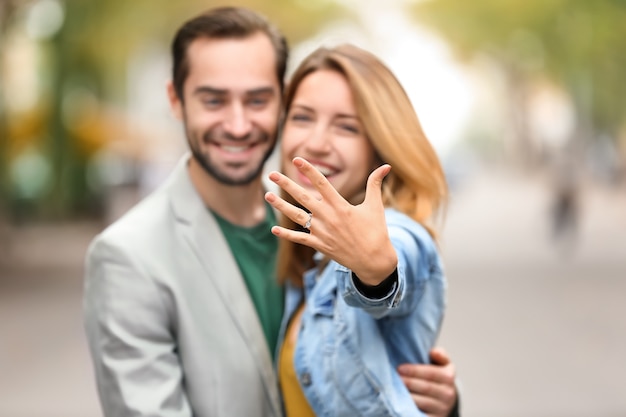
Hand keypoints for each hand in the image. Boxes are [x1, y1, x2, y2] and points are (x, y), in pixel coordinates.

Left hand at [264, 157, 396, 284]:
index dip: (309, 170)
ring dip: (281, 206)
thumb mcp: (375, 206)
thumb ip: (375, 184)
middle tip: (272, 173)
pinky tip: (274, 229)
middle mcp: (328, 217)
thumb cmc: (376, 231)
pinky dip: (287, 235)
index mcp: (341, 206)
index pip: (321, 183)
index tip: (297, 159)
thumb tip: (386, 165)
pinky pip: (300, 239)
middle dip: (286, 184)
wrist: (374, 261)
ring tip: (267, 195)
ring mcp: (322, 232)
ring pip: (297, 216)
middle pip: (303, 197)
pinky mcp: (320, 245)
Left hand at [398, 347, 457, 416]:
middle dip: (409, 383)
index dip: (414, 371)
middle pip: (426, 388)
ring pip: (422, 402)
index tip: (400, 368)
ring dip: (408, 396)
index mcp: (449, 377)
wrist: (446, 398)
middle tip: (395, 378)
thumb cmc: (438, 376)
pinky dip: (410, 409)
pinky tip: (401, 403)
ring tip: (395, 389)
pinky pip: (422, 415)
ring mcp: (443, 408)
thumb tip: (433, 352)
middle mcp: (448, 394)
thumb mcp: (443, 364)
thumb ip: (440, 355)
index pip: (431, 373)